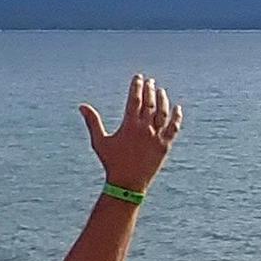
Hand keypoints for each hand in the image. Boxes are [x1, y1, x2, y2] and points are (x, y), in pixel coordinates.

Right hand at [83, 73, 181, 190]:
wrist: (128, 184)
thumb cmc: (111, 162)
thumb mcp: (99, 142)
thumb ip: (93, 122)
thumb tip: (82, 106)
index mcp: (129, 125)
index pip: (134, 100)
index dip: (136, 86)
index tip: (138, 77)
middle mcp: (145, 129)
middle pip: (149, 103)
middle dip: (150, 90)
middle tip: (150, 81)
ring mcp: (157, 137)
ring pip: (163, 113)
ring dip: (163, 100)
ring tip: (161, 91)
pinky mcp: (165, 146)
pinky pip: (174, 128)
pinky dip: (177, 117)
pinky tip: (177, 108)